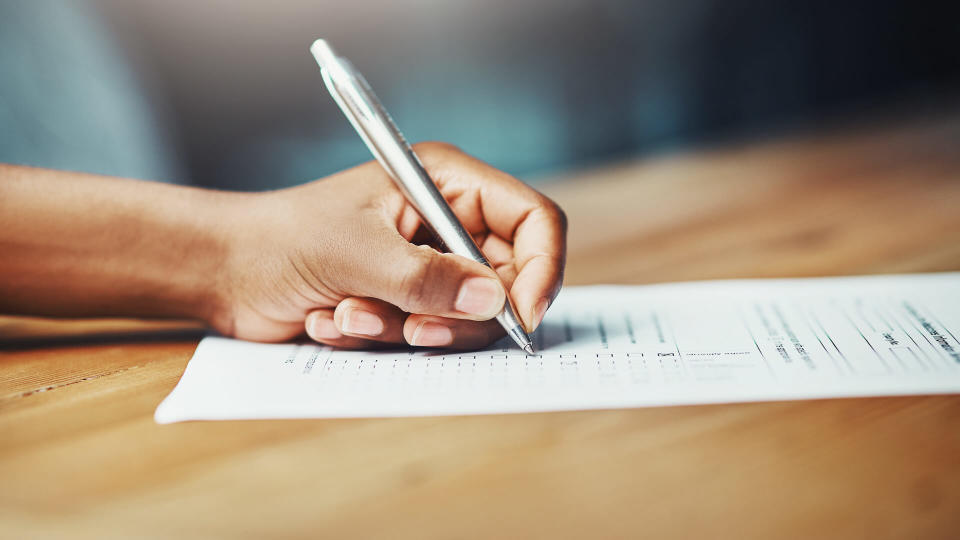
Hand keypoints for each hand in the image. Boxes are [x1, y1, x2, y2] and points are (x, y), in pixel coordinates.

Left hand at [217, 142, 566, 348]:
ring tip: (348, 314)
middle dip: (458, 315)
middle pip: (505, 280)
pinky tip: (332, 319)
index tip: (523, 315)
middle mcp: (446, 223)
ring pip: (464, 317)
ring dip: (404, 327)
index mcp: (446, 183)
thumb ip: (430, 280)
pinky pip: (425, 334)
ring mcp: (427, 266)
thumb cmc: (284, 240)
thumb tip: (496, 302)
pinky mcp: (405, 302)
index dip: (541, 266)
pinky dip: (381, 336)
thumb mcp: (361, 255)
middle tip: (415, 329)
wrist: (226, 272)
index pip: (532, 219)